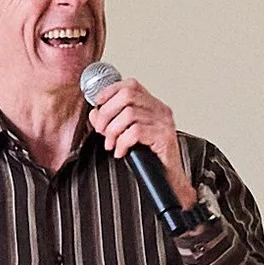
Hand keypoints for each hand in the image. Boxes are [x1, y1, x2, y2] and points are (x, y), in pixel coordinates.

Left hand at [84, 72, 191, 210]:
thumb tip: (94, 113)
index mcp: (153, 105)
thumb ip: (111, 121)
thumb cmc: (149, 157)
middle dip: (107, 112)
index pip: (131, 85)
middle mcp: (160, 110)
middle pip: (127, 96)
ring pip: (129, 114)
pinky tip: (121, 152)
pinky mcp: (164, 137)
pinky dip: (122, 142)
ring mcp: (164, 122)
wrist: (169, 179)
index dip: (110, 91)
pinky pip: (136, 132)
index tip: (98, 104)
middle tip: (101, 130)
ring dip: (112, 131)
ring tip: (111, 144)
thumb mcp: (127, 135)